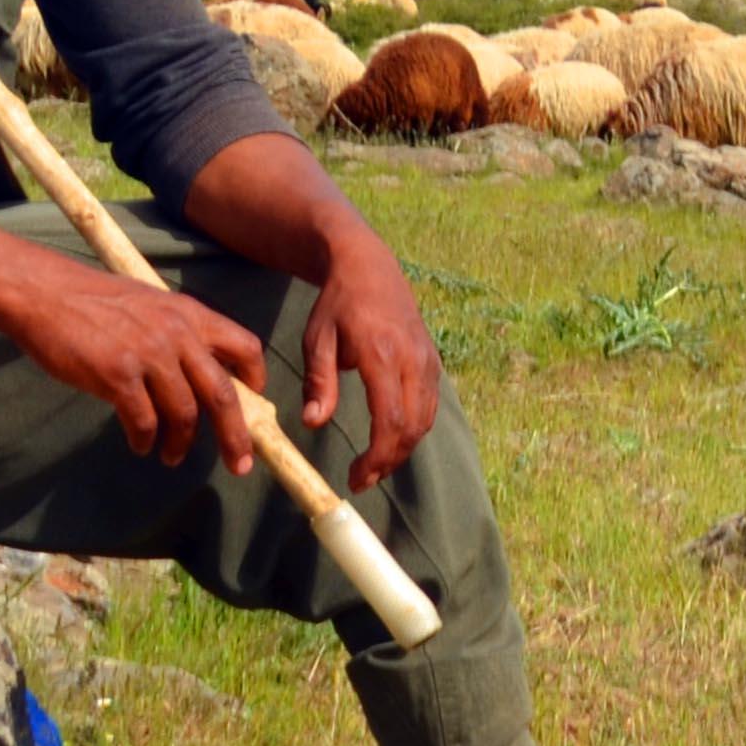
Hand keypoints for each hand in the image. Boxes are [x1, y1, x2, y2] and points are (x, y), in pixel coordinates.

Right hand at [7, 267, 281, 473]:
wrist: (46, 293)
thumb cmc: (96, 301)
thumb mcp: (153, 305)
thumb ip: (181, 334)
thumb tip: (203, 376)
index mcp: (191, 314)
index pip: (245, 347)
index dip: (255, 379)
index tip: (254, 402)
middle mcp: (177, 334)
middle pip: (222, 395)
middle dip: (235, 436)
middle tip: (239, 464)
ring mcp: (148, 355)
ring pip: (184, 414)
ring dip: (181, 443)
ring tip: (172, 456)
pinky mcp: (117, 375)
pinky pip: (144, 421)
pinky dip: (145, 440)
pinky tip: (141, 445)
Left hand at [299, 225, 447, 486]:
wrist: (369, 267)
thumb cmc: (338, 304)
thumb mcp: (317, 339)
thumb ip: (319, 383)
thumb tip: (314, 423)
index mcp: (382, 356)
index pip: (391, 420)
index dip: (377, 456)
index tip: (356, 476)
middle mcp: (412, 360)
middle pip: (413, 427)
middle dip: (389, 461)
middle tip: (362, 479)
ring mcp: (427, 360)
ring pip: (426, 420)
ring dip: (402, 449)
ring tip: (375, 465)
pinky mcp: (432, 361)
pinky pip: (429, 404)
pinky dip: (413, 429)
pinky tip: (391, 438)